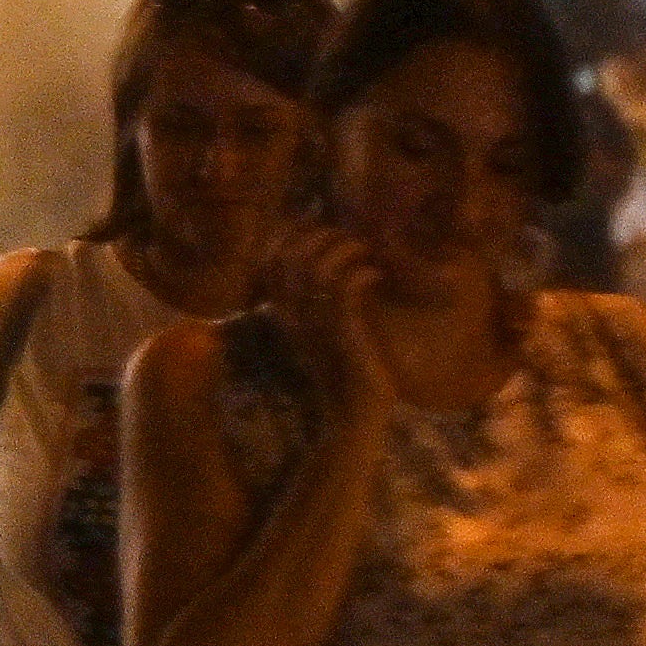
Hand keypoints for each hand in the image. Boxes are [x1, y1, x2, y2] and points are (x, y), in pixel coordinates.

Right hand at [255, 221, 372, 388]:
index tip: (319, 230)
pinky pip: (345, 289)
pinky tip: (376, 276)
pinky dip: (363, 272)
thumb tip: (327, 267)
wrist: (353, 416)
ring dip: (346, 249)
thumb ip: (317, 301)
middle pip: (290, 257)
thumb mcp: (324, 331)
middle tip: (350, 243)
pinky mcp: (343, 335)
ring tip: (366, 254)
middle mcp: (294, 317)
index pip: (268, 261)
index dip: (289, 235)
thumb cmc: (344, 371)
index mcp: (284, 314)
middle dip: (322, 236)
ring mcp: (316, 325)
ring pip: (317, 268)